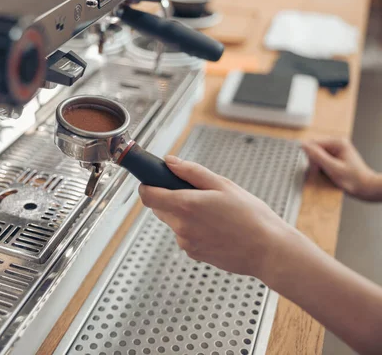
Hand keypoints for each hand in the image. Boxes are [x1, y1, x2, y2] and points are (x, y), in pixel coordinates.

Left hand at [138, 156, 294, 278]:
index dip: (146, 185)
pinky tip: (217, 228)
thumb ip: (191, 172)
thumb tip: (169, 162)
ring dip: (184, 214)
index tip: (151, 179)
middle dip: (170, 198)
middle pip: (159, 208)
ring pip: (174, 222)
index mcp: (186, 206)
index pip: (148, 195)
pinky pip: (185, 236)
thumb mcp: (223, 185)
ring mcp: (186, 243)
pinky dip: (194, 229)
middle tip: (195, 193)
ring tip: (214, 213)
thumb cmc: (251, 217)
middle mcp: (181, 227)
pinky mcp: (194, 254)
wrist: (268, 251)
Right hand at [302, 138, 381, 200]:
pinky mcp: (334, 156)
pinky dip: (321, 168)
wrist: (365, 188)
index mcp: (337, 142)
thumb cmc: (353, 180)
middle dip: (315, 162)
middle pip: (314, 150)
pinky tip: (328, 173)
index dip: (310, 156)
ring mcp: (335, 150)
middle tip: (322, 173)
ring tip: (327, 174)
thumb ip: (317, 156)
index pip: (313, 144)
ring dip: (318, 166)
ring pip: (316, 156)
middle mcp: (336, 143)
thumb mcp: (333, 168)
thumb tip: (304, 146)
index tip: (314, 168)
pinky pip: (321, 160)